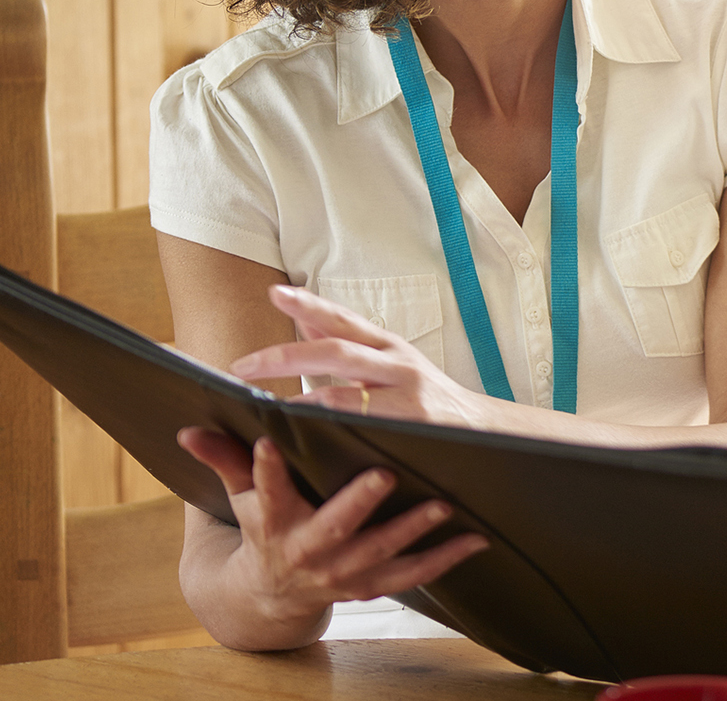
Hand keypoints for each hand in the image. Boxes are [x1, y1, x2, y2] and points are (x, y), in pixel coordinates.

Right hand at [177, 427, 487, 629]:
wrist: (272, 594)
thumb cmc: (263, 526)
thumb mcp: (240, 498)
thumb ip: (225, 461)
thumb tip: (188, 430)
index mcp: (274, 523)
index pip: (266, 493)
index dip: (264, 471)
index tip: (268, 442)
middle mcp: (308, 552)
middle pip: (332, 528)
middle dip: (356, 504)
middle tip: (383, 475)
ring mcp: (343, 573)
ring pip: (380, 554)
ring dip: (412, 531)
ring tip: (444, 506)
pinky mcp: (371, 585)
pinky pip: (412, 575)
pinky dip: (445, 559)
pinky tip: (476, 539)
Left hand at [230, 284, 492, 427]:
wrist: (482, 430)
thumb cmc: (427, 396)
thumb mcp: (391, 362)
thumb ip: (348, 343)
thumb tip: (303, 317)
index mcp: (389, 346)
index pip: (344, 320)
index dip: (310, 306)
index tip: (275, 293)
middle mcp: (398, 364)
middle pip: (337, 352)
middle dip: (287, 357)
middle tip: (244, 366)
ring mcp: (407, 395)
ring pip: (345, 395)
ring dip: (301, 402)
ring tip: (266, 406)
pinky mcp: (414, 426)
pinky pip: (363, 427)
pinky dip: (331, 430)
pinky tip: (307, 434)